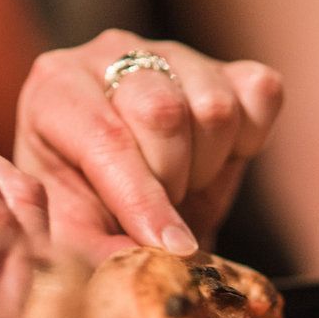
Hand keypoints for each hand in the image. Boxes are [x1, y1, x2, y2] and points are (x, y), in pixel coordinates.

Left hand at [14, 29, 282, 264]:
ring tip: (184, 183)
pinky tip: (218, 159)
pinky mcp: (224, 66)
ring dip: (208, 164)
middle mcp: (111, 54)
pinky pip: (261, 94)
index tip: (171, 247)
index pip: (107, 138)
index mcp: (57, 87)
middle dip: (174, 181)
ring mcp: (172, 53)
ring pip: (215, 107)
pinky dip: (251, 138)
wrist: (126, 199)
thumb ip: (97, 251)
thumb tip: (143, 264)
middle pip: (164, 113)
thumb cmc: (90, 213)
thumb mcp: (78, 238)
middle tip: (164, 208)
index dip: (143, 201)